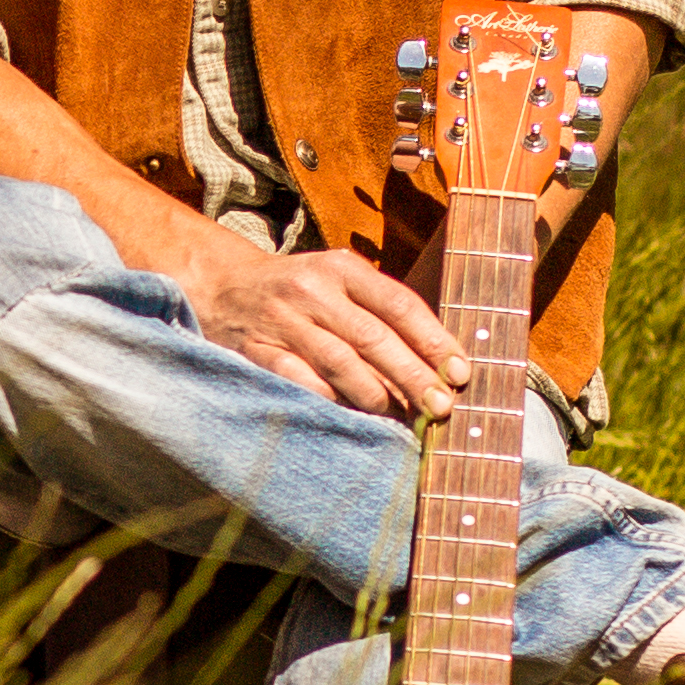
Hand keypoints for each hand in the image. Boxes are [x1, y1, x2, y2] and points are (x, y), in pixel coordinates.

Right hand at [182, 237, 466, 420]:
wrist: (223, 286)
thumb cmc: (300, 290)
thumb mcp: (340, 280)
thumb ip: (382, 310)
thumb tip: (440, 362)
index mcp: (341, 267)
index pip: (398, 304)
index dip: (433, 340)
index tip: (460, 372)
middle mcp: (312, 290)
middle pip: (374, 338)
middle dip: (414, 376)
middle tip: (442, 407)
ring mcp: (282, 320)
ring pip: (340, 362)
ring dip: (377, 394)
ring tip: (403, 417)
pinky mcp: (256, 350)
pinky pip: (300, 381)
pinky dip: (330, 400)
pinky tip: (353, 416)